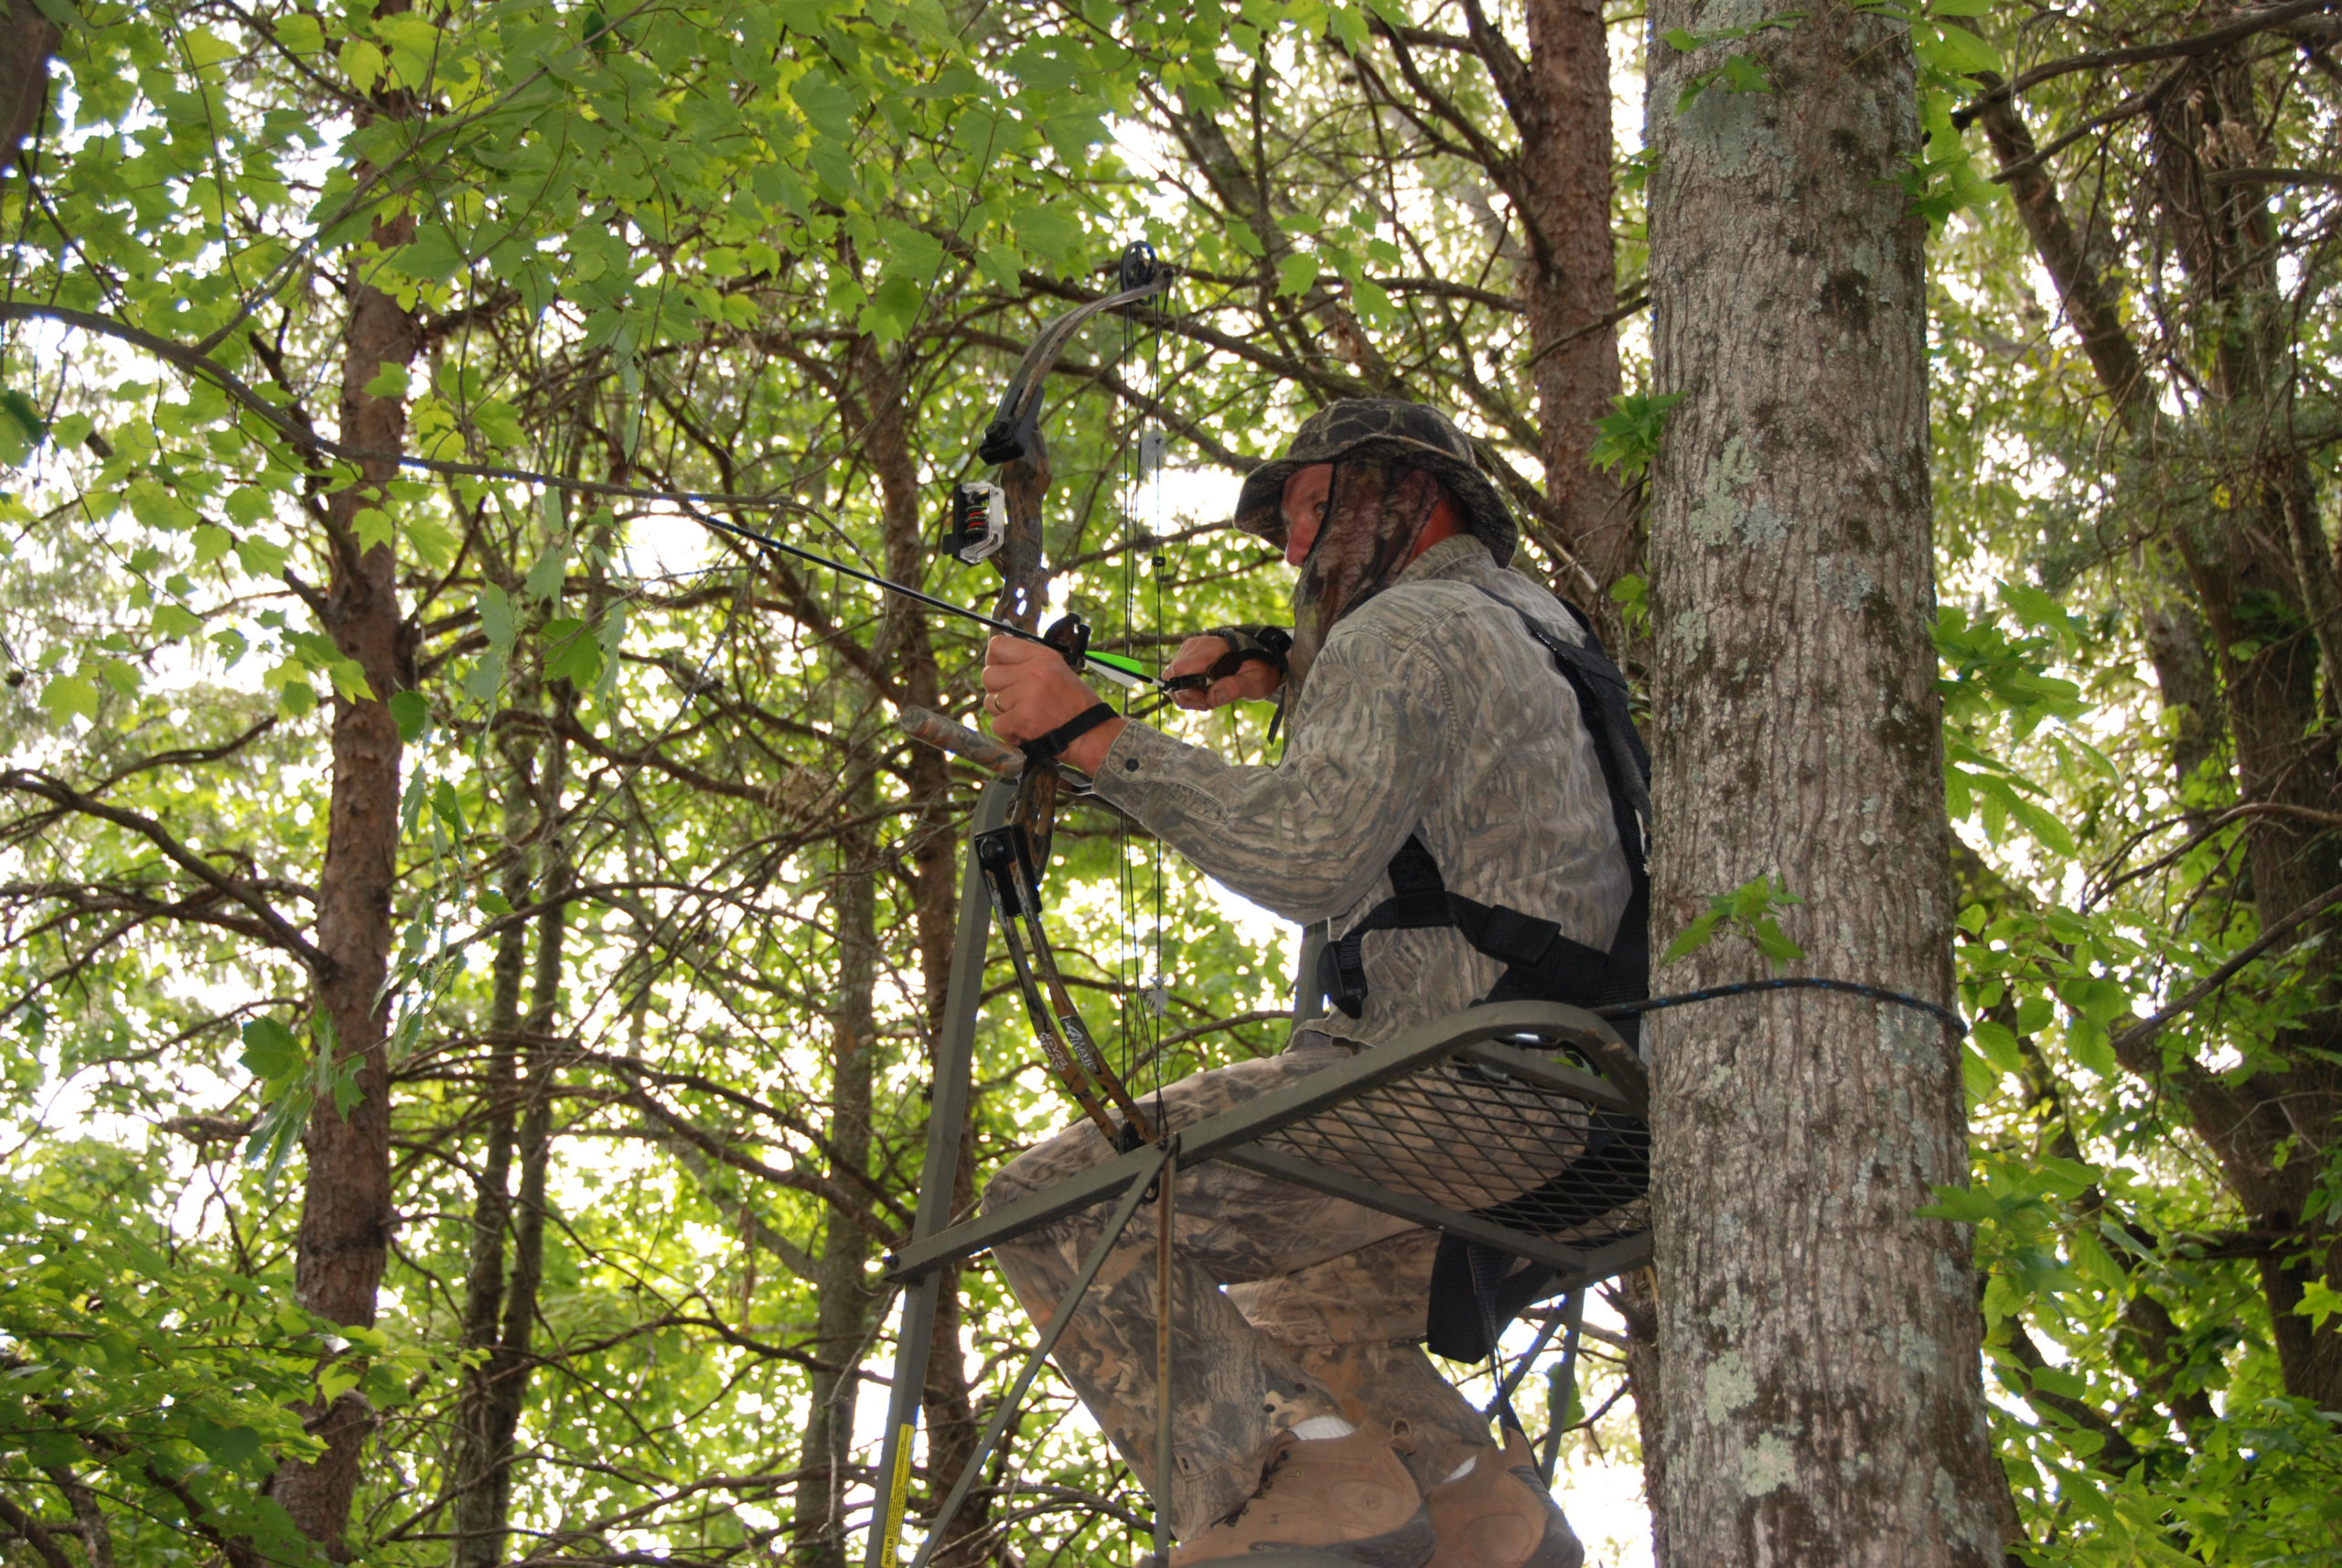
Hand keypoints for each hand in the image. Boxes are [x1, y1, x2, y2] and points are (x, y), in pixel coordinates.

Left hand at [982, 635, 1125, 771]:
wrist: (1091, 734)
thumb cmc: (1074, 704)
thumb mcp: (1057, 670)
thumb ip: (1028, 662)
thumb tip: (996, 660)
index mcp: (1041, 657)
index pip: (998, 646)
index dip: (994, 660)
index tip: (1001, 670)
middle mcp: (1032, 673)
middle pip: (988, 675)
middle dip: (997, 689)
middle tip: (1014, 699)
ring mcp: (1026, 696)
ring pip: (990, 701)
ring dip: (1002, 712)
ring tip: (1024, 715)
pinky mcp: (1021, 720)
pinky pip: (996, 724)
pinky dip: (1008, 732)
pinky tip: (1025, 730)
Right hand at [1165, 634, 1285, 710]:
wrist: (1262, 655)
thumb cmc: (1259, 668)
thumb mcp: (1255, 681)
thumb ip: (1234, 688)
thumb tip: (1213, 697)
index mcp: (1210, 651)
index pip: (1178, 671)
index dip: (1185, 692)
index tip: (1205, 700)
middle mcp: (1195, 647)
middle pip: (1172, 676)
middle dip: (1187, 696)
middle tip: (1208, 703)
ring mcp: (1190, 649)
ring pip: (1173, 678)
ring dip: (1188, 694)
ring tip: (1210, 698)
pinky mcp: (1189, 654)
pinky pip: (1178, 676)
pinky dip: (1189, 689)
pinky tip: (1205, 692)